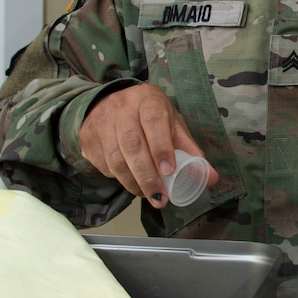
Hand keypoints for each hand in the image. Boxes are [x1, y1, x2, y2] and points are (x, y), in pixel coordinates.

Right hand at [79, 84, 218, 206]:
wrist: (109, 101)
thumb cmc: (149, 115)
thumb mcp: (171, 124)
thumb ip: (190, 150)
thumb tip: (210, 178)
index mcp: (148, 100)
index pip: (154, 122)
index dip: (161, 148)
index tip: (169, 172)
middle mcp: (121, 107)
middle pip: (132, 145)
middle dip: (147, 176)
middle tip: (160, 198)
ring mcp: (101, 122)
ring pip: (115, 159)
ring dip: (132, 183)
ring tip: (148, 195)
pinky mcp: (87, 137)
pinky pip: (102, 164)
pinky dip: (117, 178)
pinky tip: (130, 182)